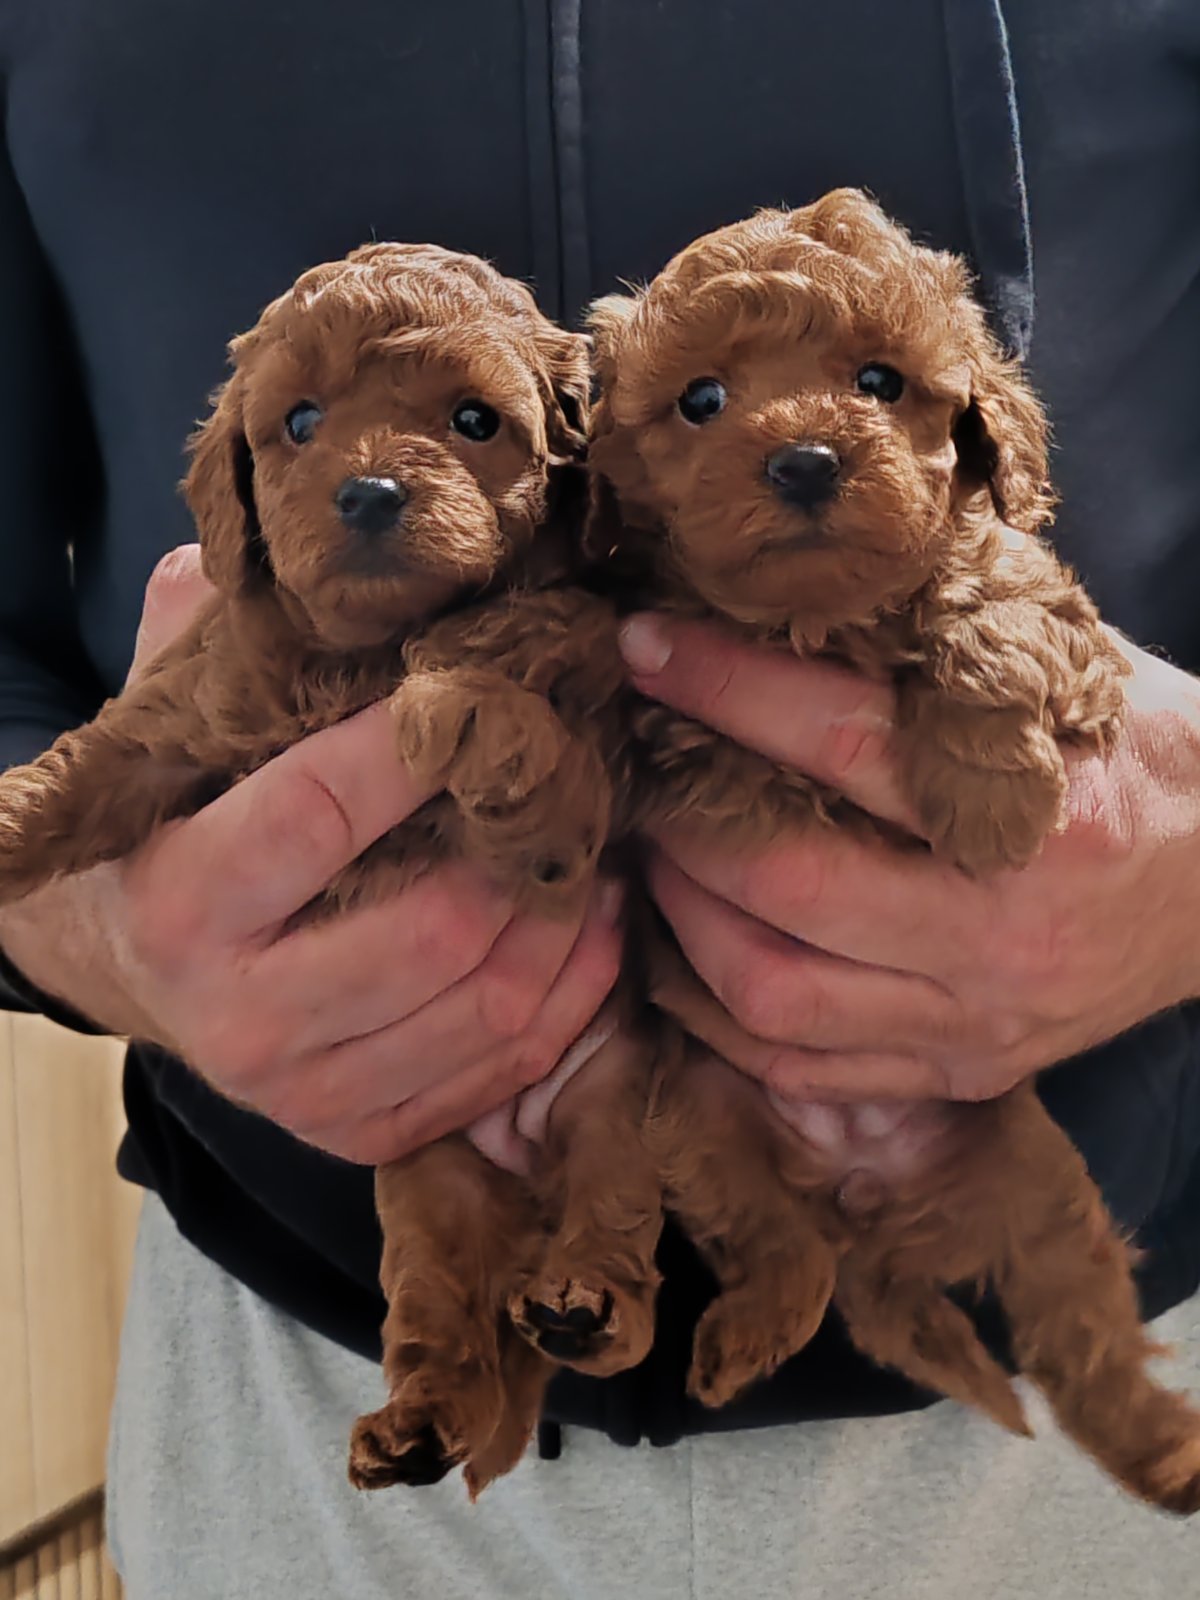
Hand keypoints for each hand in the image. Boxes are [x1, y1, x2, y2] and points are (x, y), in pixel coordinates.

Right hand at [0, 546, 621, 1162]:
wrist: (126, 962)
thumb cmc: (172, 822)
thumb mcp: (168, 728)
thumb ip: (210, 641)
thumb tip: (297, 563)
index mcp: (183, 901)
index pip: (322, 814)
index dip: (421, 752)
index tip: (494, 691)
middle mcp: (237, 1015)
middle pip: (434, 929)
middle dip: (527, 850)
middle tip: (578, 778)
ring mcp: (302, 1089)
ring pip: (486, 1006)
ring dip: (570, 919)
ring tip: (599, 845)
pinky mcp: (355, 1130)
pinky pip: (501, 1070)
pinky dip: (572, 996)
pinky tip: (589, 925)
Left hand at [620, 613, 1199, 1101]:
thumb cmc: (1148, 762)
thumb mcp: (1074, 680)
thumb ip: (948, 649)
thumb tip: (794, 592)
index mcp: (1045, 817)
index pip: (840, 743)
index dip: (725, 687)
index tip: (648, 647)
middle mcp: (1003, 936)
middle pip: (785, 886)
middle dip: (682, 819)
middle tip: (643, 769)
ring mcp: (975, 1023)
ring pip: (773, 998)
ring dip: (682, 922)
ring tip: (656, 859)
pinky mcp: (957, 1074)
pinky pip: (801, 1070)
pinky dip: (720, 1015)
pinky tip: (690, 953)